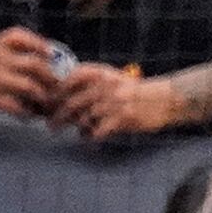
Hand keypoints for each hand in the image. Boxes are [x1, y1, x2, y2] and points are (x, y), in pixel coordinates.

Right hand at [0, 27, 59, 117]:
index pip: (18, 36)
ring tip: (46, 104)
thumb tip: (33, 59)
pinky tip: (29, 115)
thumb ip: (4, 55)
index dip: (37, 42)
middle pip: (32, 63)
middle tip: (57, 86)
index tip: (49, 52)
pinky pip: (16, 106)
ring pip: (29, 86)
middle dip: (50, 76)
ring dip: (42, 97)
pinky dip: (27, 112)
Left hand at [53, 65, 182, 140]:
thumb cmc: (136, 92)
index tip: (47, 103)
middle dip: (58, 116)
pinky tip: (92, 139)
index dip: (56, 92)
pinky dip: (91, 137)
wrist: (163, 99)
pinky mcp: (121, 118)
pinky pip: (97, 131)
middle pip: (72, 102)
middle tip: (52, 126)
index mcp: (100, 73)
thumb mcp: (113, 79)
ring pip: (83, 118)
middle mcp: (103, 85)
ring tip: (79, 133)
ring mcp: (112, 102)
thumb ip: (91, 83)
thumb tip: (66, 96)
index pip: (69, 79)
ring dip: (78, 128)